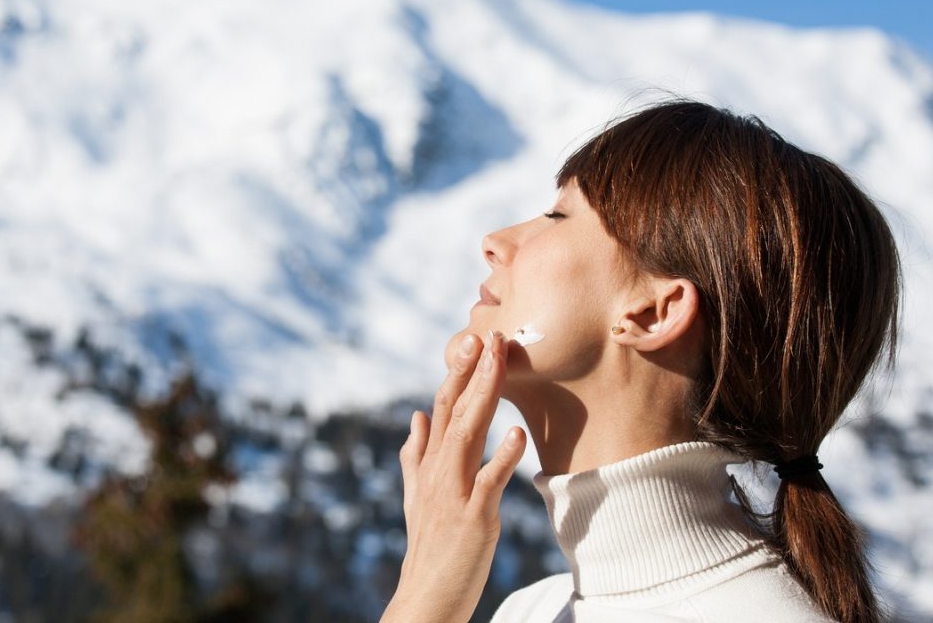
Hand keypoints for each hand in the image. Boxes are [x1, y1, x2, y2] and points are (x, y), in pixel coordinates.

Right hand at [381, 331, 526, 622]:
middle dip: (472, 373)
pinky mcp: (473, 518)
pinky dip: (502, 457)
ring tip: (498, 365)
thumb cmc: (429, 545)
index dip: (458, 374)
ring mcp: (453, 493)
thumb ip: (415, 455)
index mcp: (428, 463)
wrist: (426, 596)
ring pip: (467, 435)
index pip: (442, 408)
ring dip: (484, 397)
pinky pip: (489, 483)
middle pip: (454, 412)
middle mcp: (437, 471)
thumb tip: (415, 417)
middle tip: (489, 336)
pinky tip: (517, 433)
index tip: (473, 341)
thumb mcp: (416, 496)